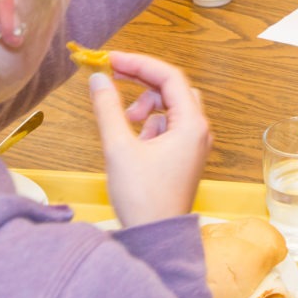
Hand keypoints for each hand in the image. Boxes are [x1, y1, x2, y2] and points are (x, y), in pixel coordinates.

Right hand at [88, 51, 210, 227]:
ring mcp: (195, 144)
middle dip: (142, 82)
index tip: (111, 60)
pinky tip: (134, 144)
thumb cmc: (143, 199)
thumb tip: (98, 79)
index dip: (138, 63)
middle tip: (113, 78)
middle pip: (172, 88)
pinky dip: (150, 125)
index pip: (169, 76)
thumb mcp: (119, 148)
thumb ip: (107, 108)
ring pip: (171, 107)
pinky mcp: (186, 156)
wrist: (156, 238)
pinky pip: (169, 126)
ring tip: (126, 123)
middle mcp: (200, 131)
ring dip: (146, 105)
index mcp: (192, 124)